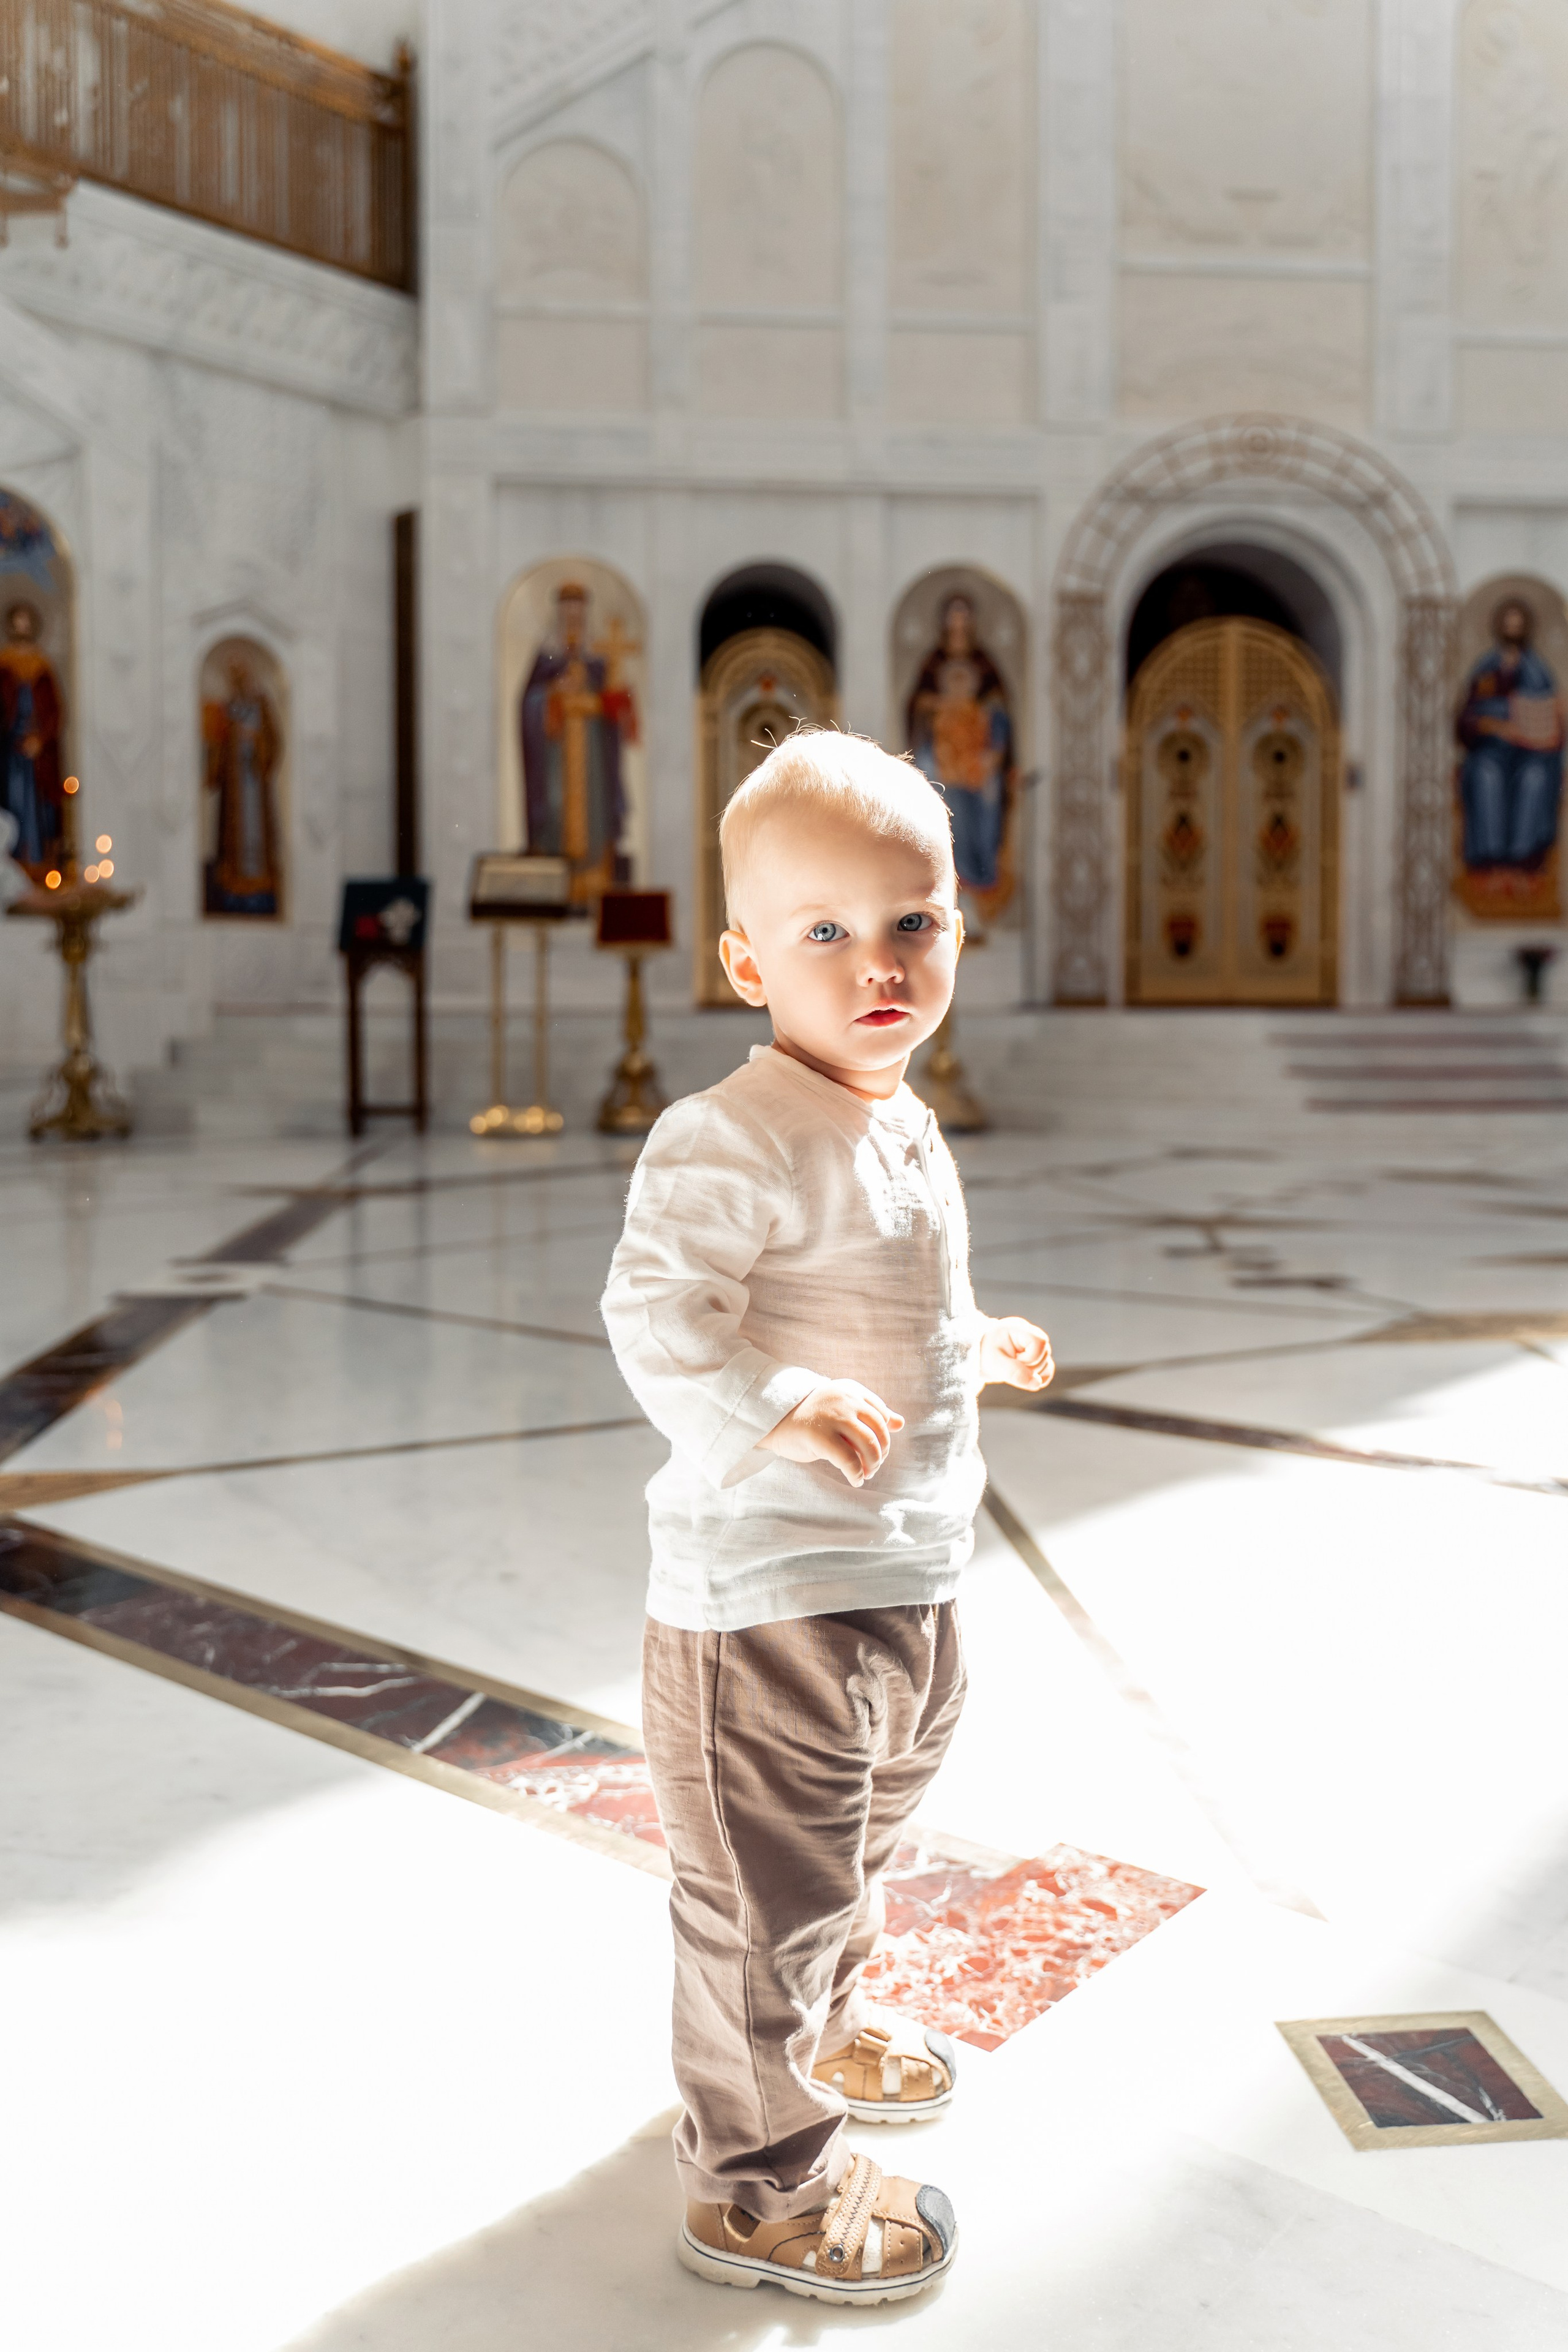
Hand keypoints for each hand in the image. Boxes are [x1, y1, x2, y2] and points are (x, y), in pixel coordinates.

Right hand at [760, 1380, 904, 1485]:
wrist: (775, 1421)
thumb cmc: (813, 1417)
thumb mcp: (843, 1409)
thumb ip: (872, 1413)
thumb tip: (901, 1423)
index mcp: (851, 1390)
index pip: (882, 1414)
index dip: (884, 1437)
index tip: (877, 1450)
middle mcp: (845, 1399)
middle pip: (879, 1431)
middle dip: (881, 1453)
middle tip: (873, 1466)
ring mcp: (832, 1417)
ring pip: (869, 1446)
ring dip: (873, 1465)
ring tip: (865, 1473)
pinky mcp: (820, 1437)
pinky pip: (849, 1461)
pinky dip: (857, 1474)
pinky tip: (855, 1480)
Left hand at [980, 1316, 1053, 1390]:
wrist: (978, 1356)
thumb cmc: (984, 1354)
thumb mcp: (995, 1364)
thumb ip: (1015, 1373)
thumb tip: (1037, 1383)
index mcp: (1019, 1328)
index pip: (1039, 1342)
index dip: (1030, 1357)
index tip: (1013, 1360)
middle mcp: (1030, 1335)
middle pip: (1045, 1354)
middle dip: (1029, 1367)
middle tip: (1009, 1365)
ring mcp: (1034, 1347)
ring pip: (1047, 1363)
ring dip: (1032, 1374)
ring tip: (1013, 1369)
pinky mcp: (1035, 1359)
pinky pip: (1047, 1370)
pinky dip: (1038, 1379)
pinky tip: (1026, 1380)